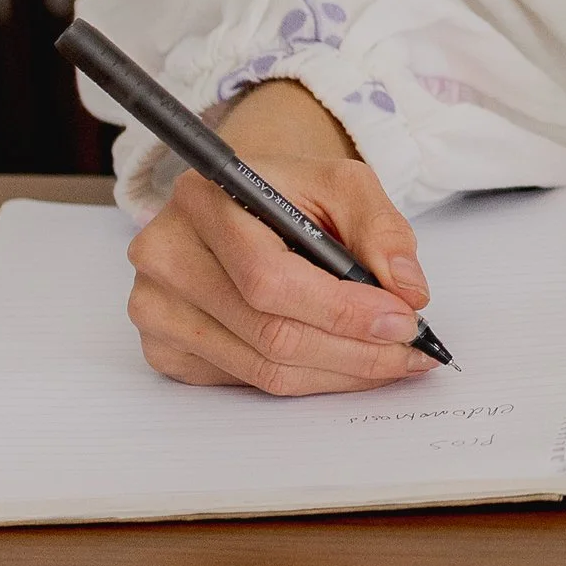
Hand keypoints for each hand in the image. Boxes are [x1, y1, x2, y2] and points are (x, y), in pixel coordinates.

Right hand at [126, 81, 432, 395]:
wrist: (243, 202)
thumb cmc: (290, 194)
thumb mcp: (344, 185)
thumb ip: (382, 230)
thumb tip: (409, 291)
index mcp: (204, 199)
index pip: (271, 279)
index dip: (343, 310)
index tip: (404, 322)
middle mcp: (166, 254)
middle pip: (269, 333)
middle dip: (354, 350)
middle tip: (408, 351)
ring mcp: (155, 307)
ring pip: (262, 368)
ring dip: (337, 373)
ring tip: (388, 360)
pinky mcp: (163, 347)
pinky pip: (244, 381)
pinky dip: (304, 379)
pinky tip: (339, 361)